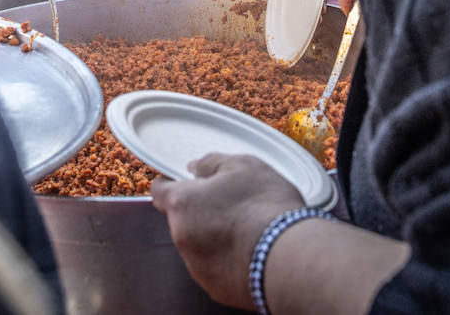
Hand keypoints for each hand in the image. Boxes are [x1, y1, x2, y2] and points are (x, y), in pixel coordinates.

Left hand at [151, 154, 304, 308]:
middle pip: (182, 219)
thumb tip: (196, 167)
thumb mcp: (244, 166)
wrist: (289, 257)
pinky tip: (249, 250)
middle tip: (231, 205)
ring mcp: (196, 264)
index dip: (171, 184)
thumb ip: (212, 163)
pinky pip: (213, 266)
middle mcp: (182, 235)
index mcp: (183, 202)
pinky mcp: (213, 286)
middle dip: (201, 211)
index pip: (159, 192)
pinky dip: (225, 258)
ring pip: (197, 244)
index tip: (186, 183)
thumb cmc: (266, 206)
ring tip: (246, 229)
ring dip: (213, 235)